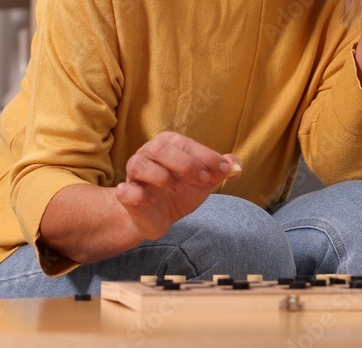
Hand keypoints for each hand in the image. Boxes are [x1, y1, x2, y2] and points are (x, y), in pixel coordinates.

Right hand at [115, 131, 241, 239]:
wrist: (159, 217)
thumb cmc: (181, 191)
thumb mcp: (204, 180)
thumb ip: (221, 170)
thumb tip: (236, 165)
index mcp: (168, 144)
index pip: (185, 143)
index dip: (206, 156)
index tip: (224, 170)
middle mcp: (147, 153)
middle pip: (159, 148)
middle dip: (185, 164)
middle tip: (204, 181)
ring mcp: (133, 174)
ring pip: (138, 164)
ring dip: (162, 177)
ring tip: (178, 189)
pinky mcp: (126, 194)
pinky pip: (126, 190)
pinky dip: (139, 194)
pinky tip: (152, 201)